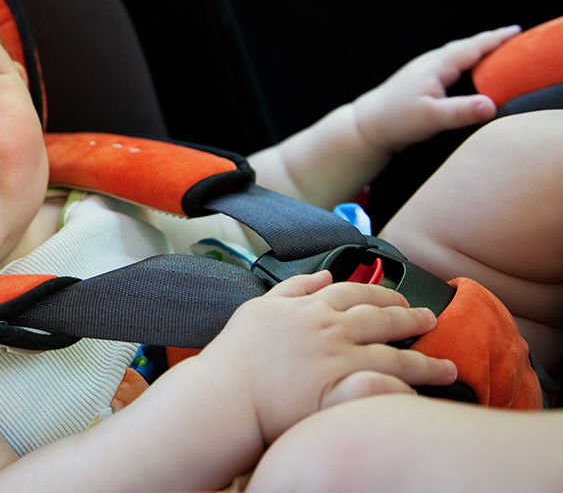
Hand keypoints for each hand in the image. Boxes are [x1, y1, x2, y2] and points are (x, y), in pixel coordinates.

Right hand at [197, 271, 457, 443]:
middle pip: (383, 320)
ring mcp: (338, 362)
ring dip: (426, 362)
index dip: (382, 293)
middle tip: (432, 321)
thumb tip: (324, 275)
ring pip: (395, 356)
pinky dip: (406, 391)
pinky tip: (422, 395)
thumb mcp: (259, 307)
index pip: (356, 292)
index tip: (399, 299)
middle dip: (413, 319)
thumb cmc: (235, 356)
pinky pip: (384, 390)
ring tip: (447, 367)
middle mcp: (330, 330)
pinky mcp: (340, 393)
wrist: (225, 395)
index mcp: (311, 308)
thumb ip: (294, 288)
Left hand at [352, 26, 520, 152]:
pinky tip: (469, 71)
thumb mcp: (431, 118)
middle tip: (514, 37)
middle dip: (489, 42)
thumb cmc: (396, 120)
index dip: (495, 40)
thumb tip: (491, 106)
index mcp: (437, 66)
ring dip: (476, 51)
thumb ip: (460, 111)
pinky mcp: (420, 82)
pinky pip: (449, 66)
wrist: (366, 125)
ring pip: (456, 56)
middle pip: (466, 47)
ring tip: (497, 51)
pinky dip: (464, 63)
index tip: (516, 31)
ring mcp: (424, 71)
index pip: (472, 47)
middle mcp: (431, 63)